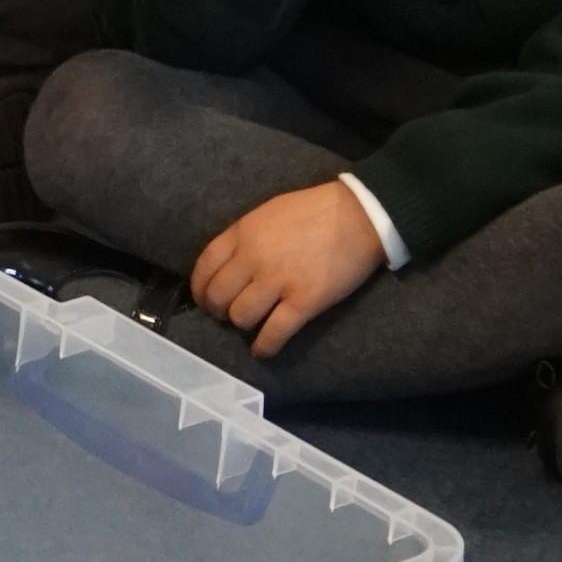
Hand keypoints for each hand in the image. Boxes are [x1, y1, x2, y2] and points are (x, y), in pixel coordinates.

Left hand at [190, 181, 387, 355]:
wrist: (361, 214)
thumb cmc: (315, 211)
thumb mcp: (269, 212)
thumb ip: (245, 237)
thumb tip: (227, 264)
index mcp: (243, 232)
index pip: (204, 267)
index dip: (200, 289)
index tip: (204, 299)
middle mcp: (254, 258)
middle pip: (218, 296)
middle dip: (218, 310)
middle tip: (228, 314)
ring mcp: (278, 281)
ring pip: (240, 317)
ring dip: (242, 325)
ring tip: (251, 325)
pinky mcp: (304, 301)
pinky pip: (274, 333)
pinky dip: (264, 347)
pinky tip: (262, 350)